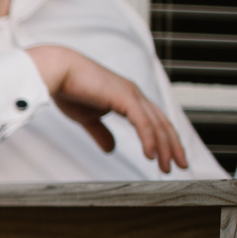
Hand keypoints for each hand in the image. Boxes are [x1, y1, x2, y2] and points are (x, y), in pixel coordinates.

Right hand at [25, 44, 188, 172]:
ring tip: (167, 166)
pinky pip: (143, 123)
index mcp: (128, 97)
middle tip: (179, 166)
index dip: (164, 140)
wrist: (57, 71)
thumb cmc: (68, 89)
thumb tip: (111, 149)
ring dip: (165, 148)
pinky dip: (149, 140)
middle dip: (172, 147)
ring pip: (157, 125)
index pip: (154, 122)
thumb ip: (101, 133)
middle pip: (162, 124)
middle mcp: (135, 94)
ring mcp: (132, 94)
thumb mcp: (87, 118)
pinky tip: (151, 155)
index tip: (169, 158)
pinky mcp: (124, 97)